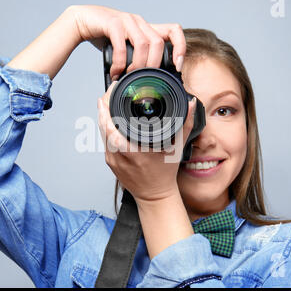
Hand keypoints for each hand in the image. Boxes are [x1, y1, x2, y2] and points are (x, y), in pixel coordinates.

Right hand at [68, 4, 185, 79]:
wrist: (82, 21)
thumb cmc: (105, 37)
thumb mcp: (126, 47)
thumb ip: (137, 57)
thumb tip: (146, 81)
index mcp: (147, 28)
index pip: (174, 30)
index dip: (180, 48)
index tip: (177, 67)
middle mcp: (139, 22)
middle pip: (158, 43)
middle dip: (153, 65)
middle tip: (144, 79)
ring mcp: (127, 21)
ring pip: (143, 44)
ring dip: (137, 65)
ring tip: (128, 76)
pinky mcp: (113, 23)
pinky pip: (121, 45)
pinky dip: (120, 63)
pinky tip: (115, 72)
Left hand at [97, 81, 196, 204]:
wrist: (154, 196)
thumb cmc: (164, 174)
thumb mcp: (177, 148)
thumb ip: (184, 125)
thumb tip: (189, 105)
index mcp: (133, 152)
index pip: (111, 128)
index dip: (106, 110)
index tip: (109, 96)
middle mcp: (119, 156)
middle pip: (103, 127)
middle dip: (103, 108)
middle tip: (108, 94)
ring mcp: (112, 160)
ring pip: (102, 134)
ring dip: (103, 117)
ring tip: (107, 103)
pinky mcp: (110, 162)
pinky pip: (105, 142)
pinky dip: (106, 129)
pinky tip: (109, 120)